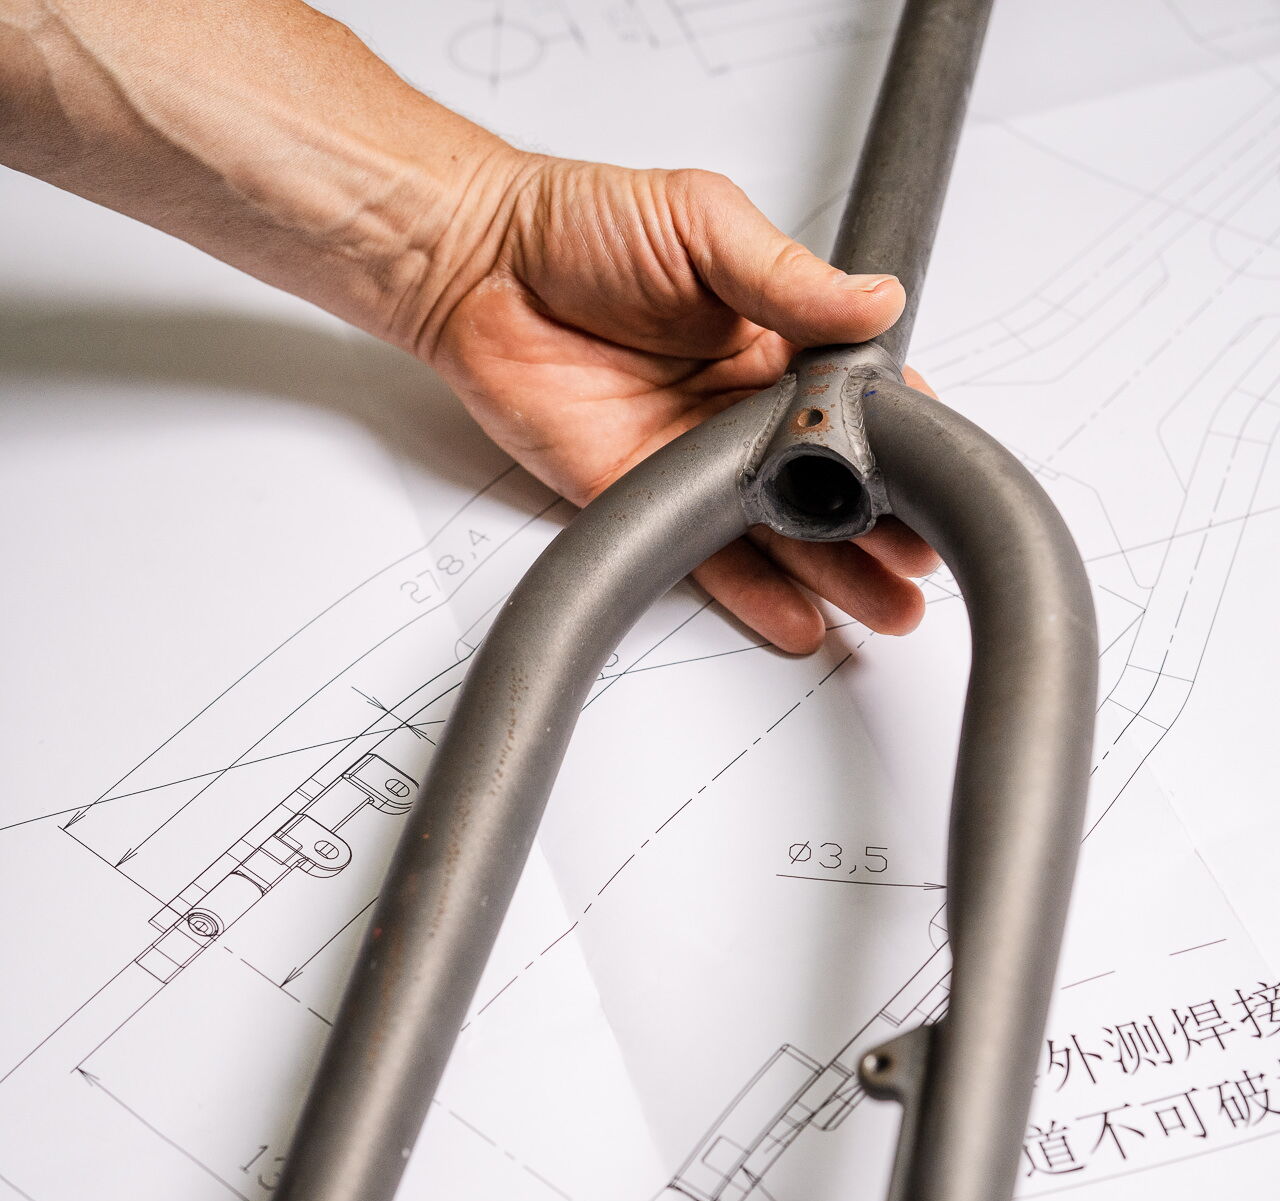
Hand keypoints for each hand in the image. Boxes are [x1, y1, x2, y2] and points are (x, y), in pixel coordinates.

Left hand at [423, 158, 938, 651]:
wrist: (476, 267)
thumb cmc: (579, 224)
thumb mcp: (704, 222)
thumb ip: (792, 277)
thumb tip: (878, 300)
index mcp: (772, 336)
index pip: (857, 397)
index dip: (901, 437)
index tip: (938, 469)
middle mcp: (740, 404)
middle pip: (830, 479)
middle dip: (884, 524)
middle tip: (925, 561)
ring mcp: (694, 456)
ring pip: (782, 528)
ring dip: (838, 570)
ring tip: (888, 604)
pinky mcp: (640, 495)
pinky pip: (706, 555)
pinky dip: (755, 593)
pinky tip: (802, 617)